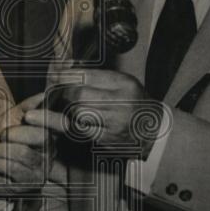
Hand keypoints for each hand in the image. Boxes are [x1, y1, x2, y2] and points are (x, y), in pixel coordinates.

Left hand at [0, 93, 51, 194]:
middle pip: (42, 137)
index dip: (47, 118)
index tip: (27, 116)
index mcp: (47, 133)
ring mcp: (41, 169)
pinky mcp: (29, 184)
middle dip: (15, 134)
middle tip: (1, 136)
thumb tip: (43, 95)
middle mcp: (49, 151)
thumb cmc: (0, 140)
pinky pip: (12, 168)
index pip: (60, 124)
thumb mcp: (10, 118)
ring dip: (0, 149)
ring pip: (24, 153)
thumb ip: (26, 107)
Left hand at [26, 69, 165, 155]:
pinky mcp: (107, 139)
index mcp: (124, 84)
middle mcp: (121, 102)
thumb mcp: (123, 83)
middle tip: (57, 93)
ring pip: (77, 113)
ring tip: (64, 106)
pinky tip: (67, 120)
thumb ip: (98, 77)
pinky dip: (71, 123)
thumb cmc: (135, 104)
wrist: (154, 131)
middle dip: (64, 93)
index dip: (66, 75)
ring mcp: (114, 123)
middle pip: (80, 94)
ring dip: (66, 109)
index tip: (56, 75)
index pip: (87, 75)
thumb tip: (65, 71)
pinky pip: (81, 130)